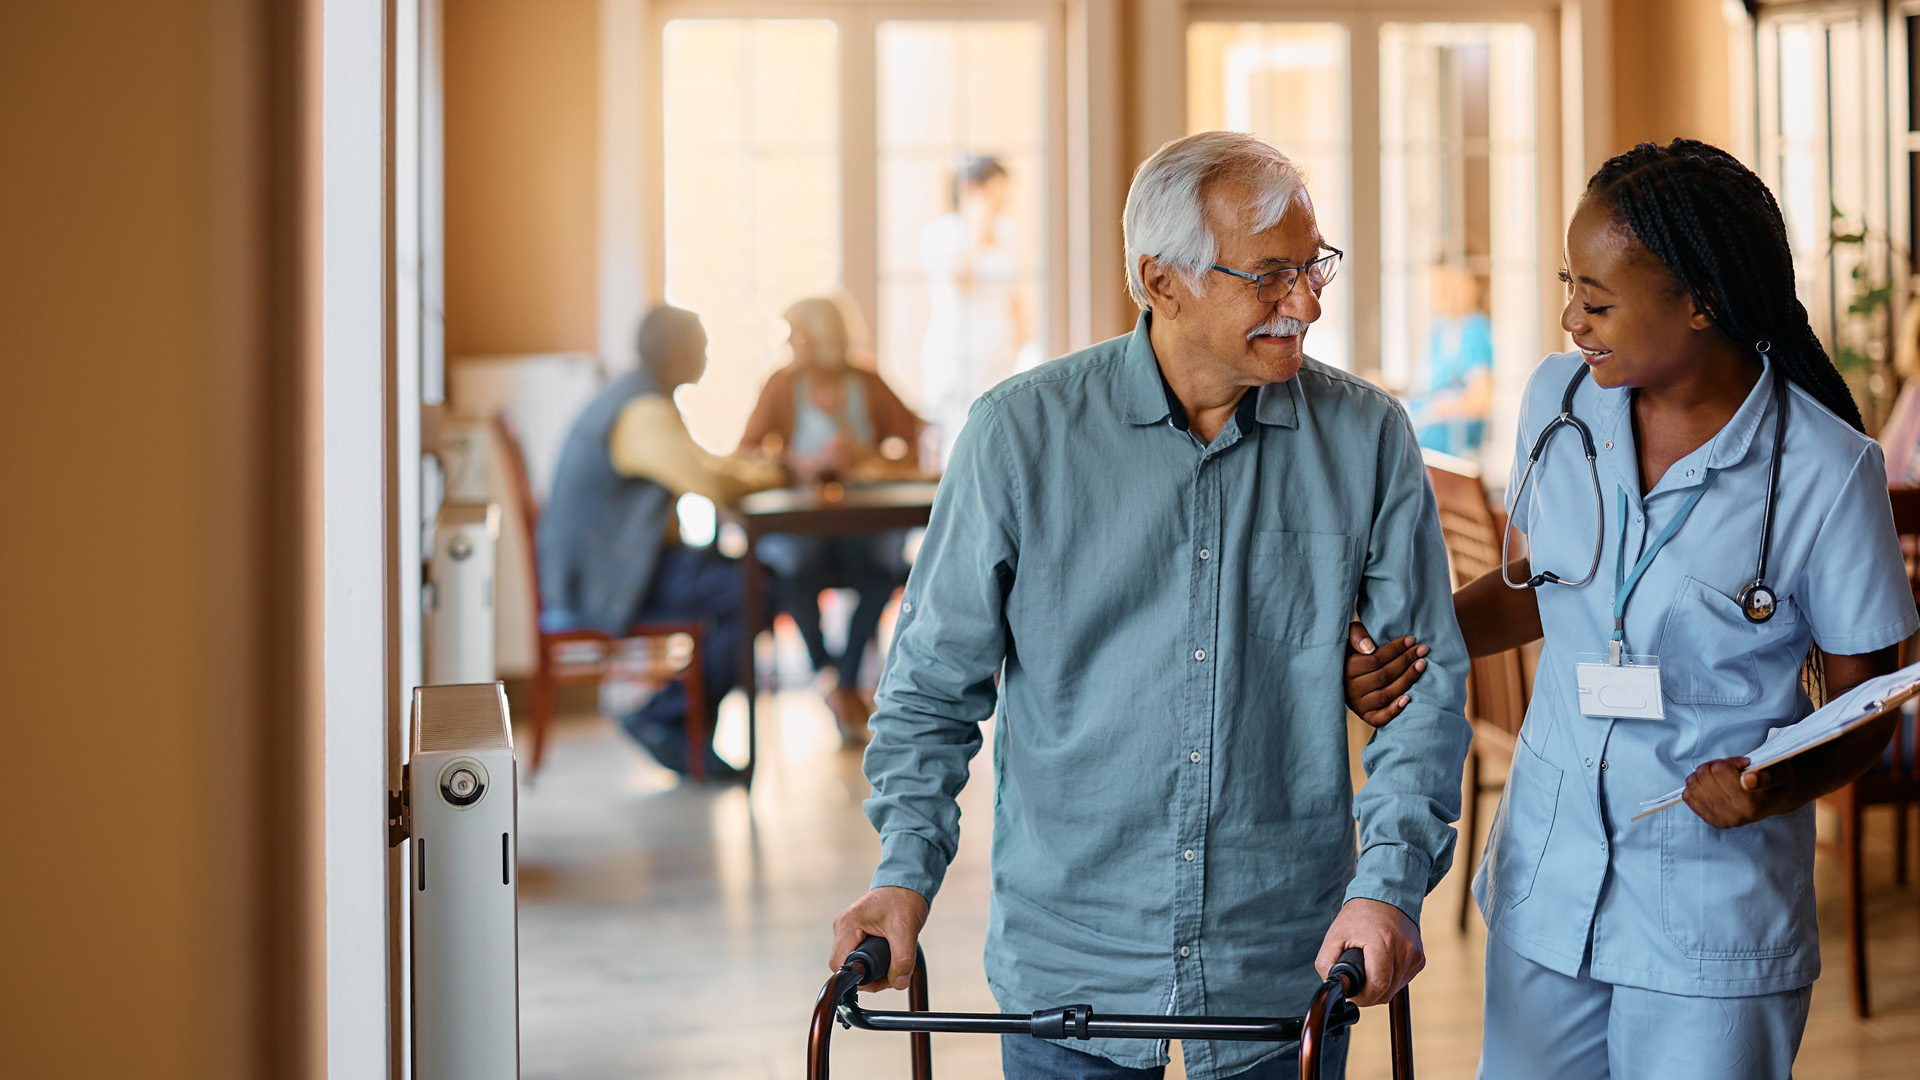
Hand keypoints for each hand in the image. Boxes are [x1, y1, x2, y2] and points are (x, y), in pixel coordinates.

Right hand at [829, 886, 929, 991]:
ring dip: (875, 971)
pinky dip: (876, 962)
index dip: (859, 978)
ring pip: (856, 963)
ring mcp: (849, 931)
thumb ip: (902, 959)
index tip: (881, 979)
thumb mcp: (906, 930)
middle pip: (848, 966)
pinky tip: (891, 957)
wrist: (907, 883)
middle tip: (893, 974)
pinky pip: (861, 956)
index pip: (839, 965)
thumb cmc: (903, 899)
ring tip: (895, 964)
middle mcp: (843, 928)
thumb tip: (898, 983)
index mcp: (847, 925)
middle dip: (871, 976)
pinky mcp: (857, 933)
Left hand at [1314, 898, 1423, 1006]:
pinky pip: (1403, 981)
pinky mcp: (1419, 959)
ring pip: (1395, 989)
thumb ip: (1327, 963)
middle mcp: (1404, 949)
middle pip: (1386, 991)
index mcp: (1383, 942)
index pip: (1378, 985)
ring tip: (1367, 969)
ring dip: (1380, 987)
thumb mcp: (1334, 936)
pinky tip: (1381, 965)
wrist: (1385, 896)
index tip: (1352, 994)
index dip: (1363, 997)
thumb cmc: (1358, 916)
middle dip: (1369, 993)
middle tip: (1356, 982)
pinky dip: (1390, 980)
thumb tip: (1334, 987)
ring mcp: (1414, 955)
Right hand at [1344, 622, 1428, 728]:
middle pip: (1384, 675)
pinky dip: (1395, 710)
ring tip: (1421, 665)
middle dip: (1406, 661)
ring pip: (1386, 694)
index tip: (1411, 640)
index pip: (1375, 659)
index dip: (1395, 649)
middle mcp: (1351, 689)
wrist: (1340, 679)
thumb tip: (1369, 647)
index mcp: (1346, 669)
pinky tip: (1408, 698)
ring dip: (1407, 679)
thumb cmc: (1351, 654)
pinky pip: (1381, 717)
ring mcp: (1358, 705)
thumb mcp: (1348, 639)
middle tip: (1422, 650)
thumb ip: (1356, 635)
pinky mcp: (1366, 716)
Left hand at [1682, 757, 1798, 828]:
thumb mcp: (1780, 774)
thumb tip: (1748, 780)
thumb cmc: (1778, 783)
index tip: (1743, 764)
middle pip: (1704, 775)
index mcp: (1752, 804)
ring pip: (1693, 783)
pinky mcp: (1711, 820)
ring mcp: (1721, 820)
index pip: (1720, 771)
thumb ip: (1766, 777)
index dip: (1730, 762)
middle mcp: (1735, 816)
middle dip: (1716, 765)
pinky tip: (1713, 785)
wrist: (1777, 801)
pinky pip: (1688, 796)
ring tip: (1723, 776)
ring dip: (1705, 774)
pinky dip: (1697, 785)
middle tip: (1731, 769)